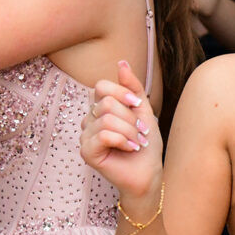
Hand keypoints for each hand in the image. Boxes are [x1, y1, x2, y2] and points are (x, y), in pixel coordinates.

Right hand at [80, 61, 162, 200]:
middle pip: (106, 103)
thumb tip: (122, 62)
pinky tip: (130, 149)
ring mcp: (85, 136)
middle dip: (130, 118)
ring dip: (130, 131)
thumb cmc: (145, 142)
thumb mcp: (143, 110)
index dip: (123, 93)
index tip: (138, 106)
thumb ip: (132, 87)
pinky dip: (123, 141)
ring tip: (136, 143)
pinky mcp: (87, 152)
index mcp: (100, 108)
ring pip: (106, 119)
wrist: (149, 171)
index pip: (101, 86)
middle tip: (140, 132)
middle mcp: (89, 120)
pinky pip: (103, 135)